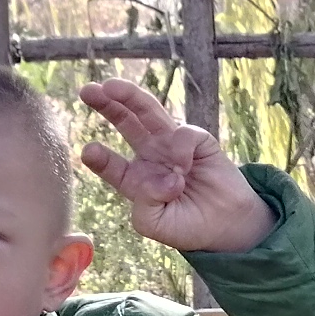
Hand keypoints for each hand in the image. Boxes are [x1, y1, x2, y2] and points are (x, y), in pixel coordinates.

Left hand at [76, 78, 272, 253]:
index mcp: (136, 180)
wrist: (227, 228)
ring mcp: (173, 146)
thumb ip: (146, 203)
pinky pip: (183, 132)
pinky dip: (180, 147)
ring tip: (111, 87)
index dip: (100, 158)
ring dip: (129, 96)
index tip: (89, 151)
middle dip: (107, 105)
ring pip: (148, 112)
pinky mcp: (199, 141)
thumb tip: (160, 176)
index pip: (112, 164)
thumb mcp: (155, 225)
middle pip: (126, 123)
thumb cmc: (188, 228)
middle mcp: (152, 157)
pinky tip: (184, 167)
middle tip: (88, 91)